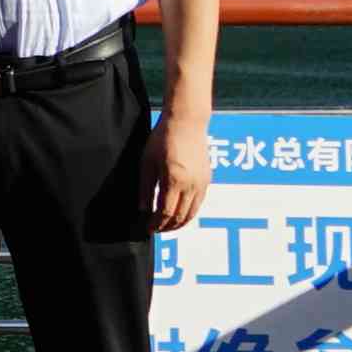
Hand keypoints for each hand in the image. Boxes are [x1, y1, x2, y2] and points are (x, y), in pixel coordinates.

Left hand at [147, 113, 213, 236]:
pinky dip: (189, 212)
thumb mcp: (147, 162)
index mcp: (174, 180)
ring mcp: (202, 182)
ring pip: (192, 212)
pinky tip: (179, 212)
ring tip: (167, 226)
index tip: (148, 228)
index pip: (165, 212)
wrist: (187, 122)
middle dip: (167, 227)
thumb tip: (144, 210)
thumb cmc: (163, 139)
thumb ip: (145, 188)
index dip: (156, 224)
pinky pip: (199, 202)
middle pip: (180, 216)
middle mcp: (191, 184)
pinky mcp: (207, 179)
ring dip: (180, 223)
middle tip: (156, 230)